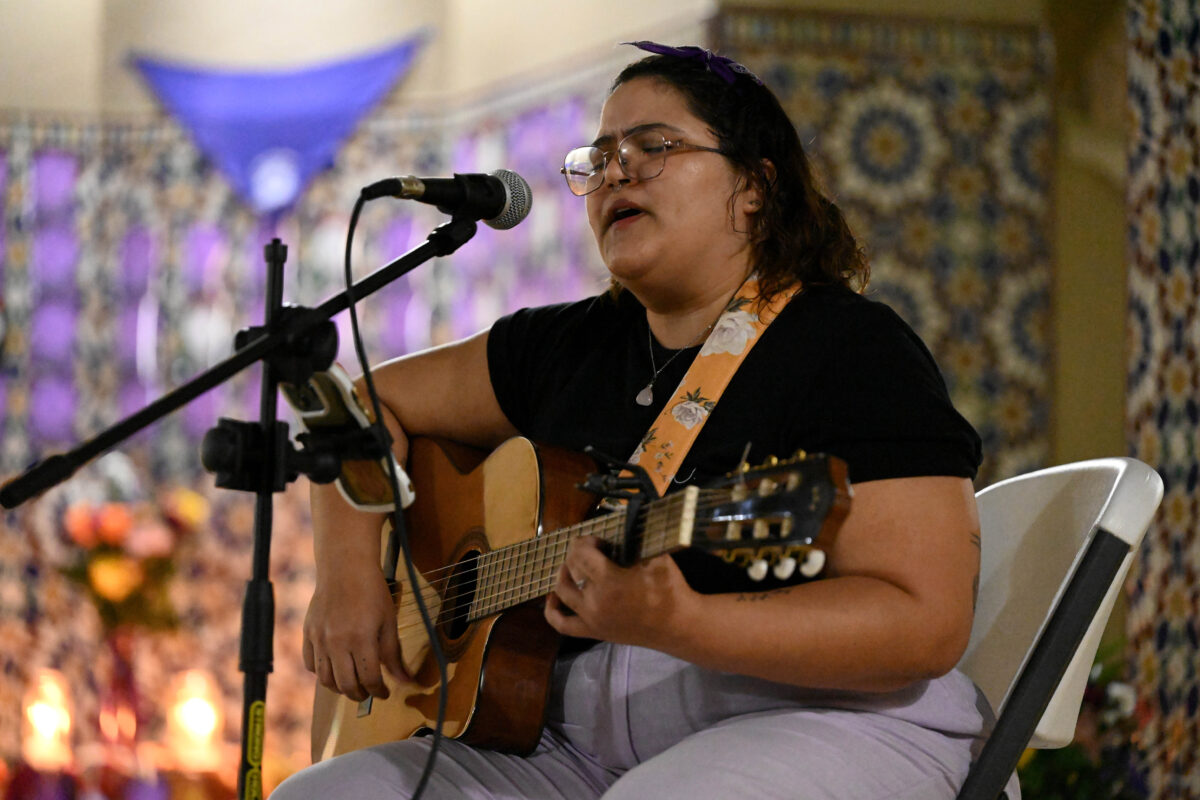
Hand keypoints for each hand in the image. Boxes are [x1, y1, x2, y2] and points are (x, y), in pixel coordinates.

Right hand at [303, 567, 407, 701]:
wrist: (345, 568)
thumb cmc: (372, 593)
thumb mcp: (389, 622)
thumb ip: (393, 654)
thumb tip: (406, 681)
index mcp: (361, 638)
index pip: (369, 679)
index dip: (379, 692)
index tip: (385, 693)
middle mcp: (337, 642)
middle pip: (346, 686)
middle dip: (360, 695)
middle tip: (369, 693)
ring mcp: (319, 639)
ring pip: (326, 680)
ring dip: (340, 688)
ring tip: (353, 683)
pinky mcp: (308, 634)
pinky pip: (311, 665)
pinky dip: (322, 673)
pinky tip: (335, 668)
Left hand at [544, 536, 696, 648]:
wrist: (679, 625)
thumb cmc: (670, 589)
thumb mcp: (655, 557)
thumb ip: (634, 541)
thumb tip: (620, 524)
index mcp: (609, 581)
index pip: (581, 553)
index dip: (587, 541)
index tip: (600, 541)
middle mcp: (594, 602)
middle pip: (570, 569)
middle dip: (578, 554)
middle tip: (592, 550)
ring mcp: (592, 619)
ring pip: (562, 592)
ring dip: (564, 574)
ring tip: (574, 566)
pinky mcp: (594, 632)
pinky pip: (562, 625)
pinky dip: (552, 611)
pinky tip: (553, 598)